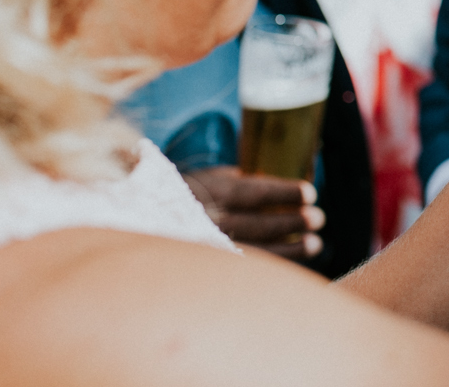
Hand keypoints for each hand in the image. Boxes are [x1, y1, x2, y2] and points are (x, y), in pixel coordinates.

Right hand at [183, 167, 325, 259]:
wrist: (129, 225)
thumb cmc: (169, 197)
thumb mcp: (197, 178)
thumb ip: (228, 177)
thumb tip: (261, 178)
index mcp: (208, 192)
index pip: (256, 192)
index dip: (287, 193)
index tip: (311, 193)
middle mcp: (208, 221)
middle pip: (261, 224)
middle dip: (294, 222)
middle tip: (319, 219)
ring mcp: (206, 248)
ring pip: (256, 251)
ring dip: (291, 249)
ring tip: (315, 244)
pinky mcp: (203, 269)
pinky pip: (244, 271)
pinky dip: (270, 271)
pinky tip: (291, 270)